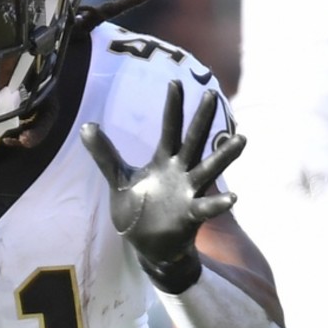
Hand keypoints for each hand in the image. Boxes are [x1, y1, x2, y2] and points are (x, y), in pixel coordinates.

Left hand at [80, 80, 245, 292]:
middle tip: (212, 95)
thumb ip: (104, 154)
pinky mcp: (190, 215)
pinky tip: (233, 197)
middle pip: (193, 140)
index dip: (172, 107)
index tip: (175, 82)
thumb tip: (86, 125)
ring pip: (208, 169)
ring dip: (224, 156)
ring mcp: (188, 192)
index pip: (169, 128)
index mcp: (163, 161)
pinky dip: (218, 203)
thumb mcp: (118, 178)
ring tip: (241, 139)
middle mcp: (180, 172)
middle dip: (201, 119)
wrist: (146, 245)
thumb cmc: (137, 210)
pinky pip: (206, 207)